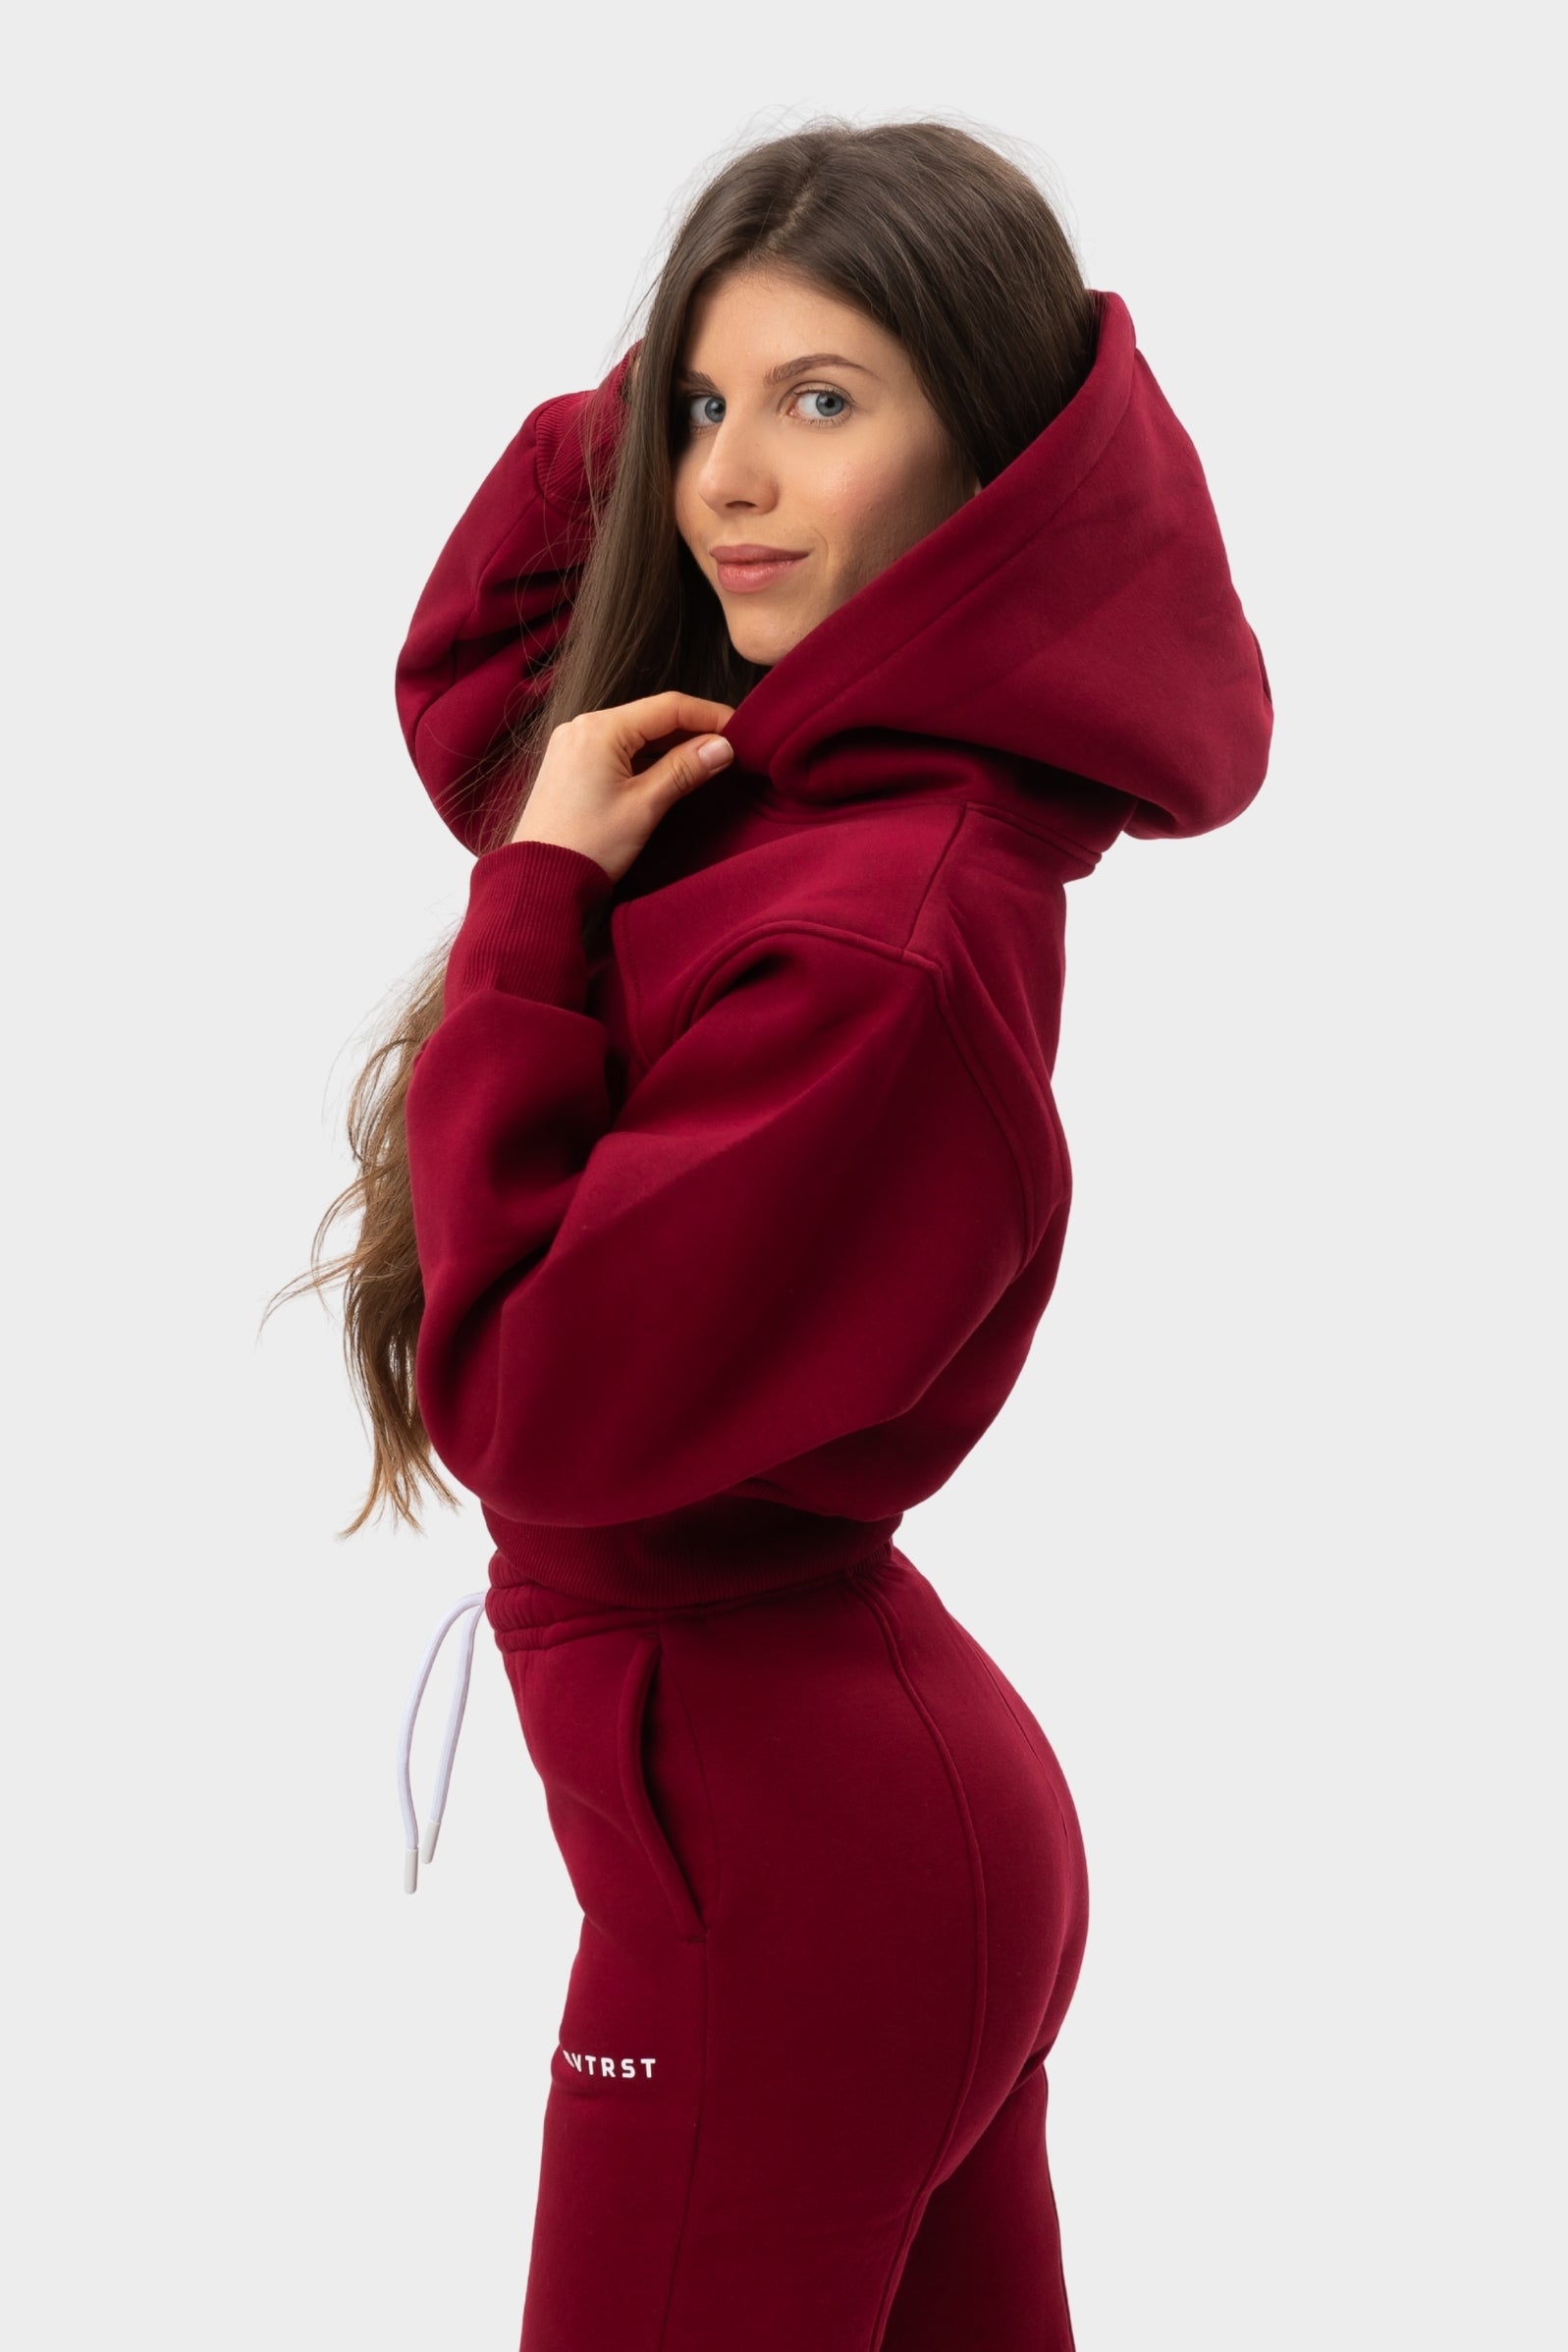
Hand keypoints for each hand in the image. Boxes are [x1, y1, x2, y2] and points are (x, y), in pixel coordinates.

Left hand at [507, 693, 735, 883]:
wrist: (538, 880)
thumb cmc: (587, 846)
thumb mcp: (644, 806)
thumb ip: (685, 769)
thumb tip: (723, 746)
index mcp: (600, 728)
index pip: (669, 706)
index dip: (710, 715)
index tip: (743, 730)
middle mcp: (582, 727)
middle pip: (652, 716)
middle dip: (693, 730)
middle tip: (731, 748)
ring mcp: (574, 745)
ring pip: (635, 734)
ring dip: (671, 745)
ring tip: (708, 762)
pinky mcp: (571, 765)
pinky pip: (617, 750)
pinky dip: (647, 758)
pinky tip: (671, 773)